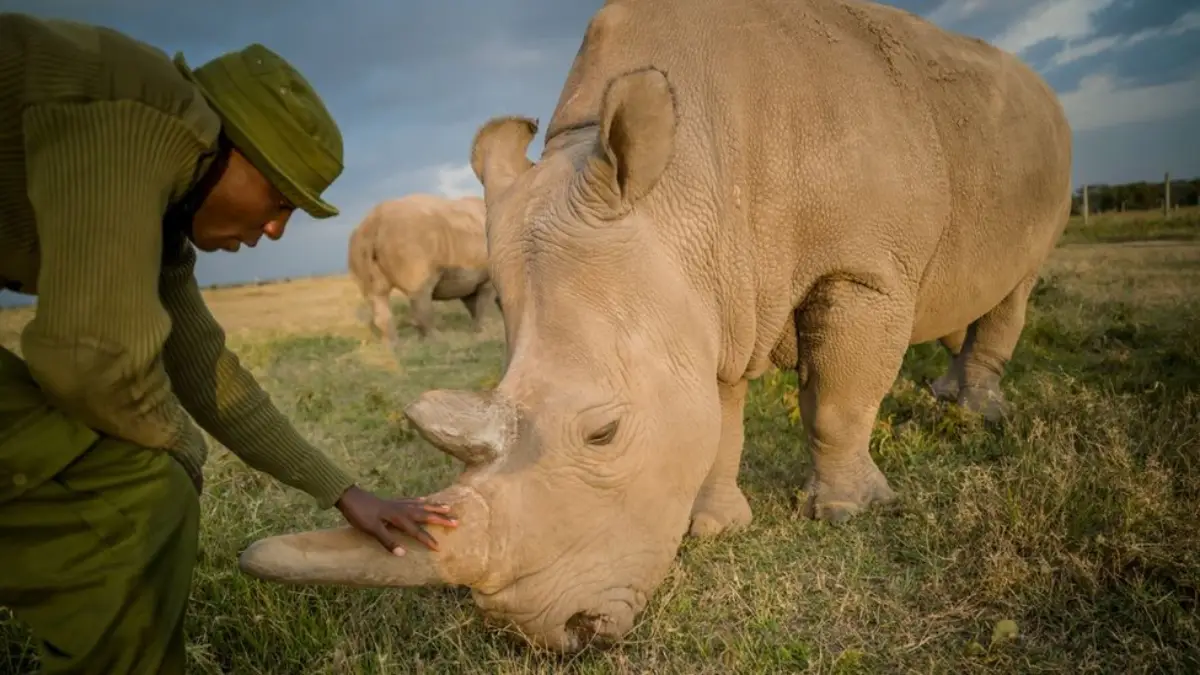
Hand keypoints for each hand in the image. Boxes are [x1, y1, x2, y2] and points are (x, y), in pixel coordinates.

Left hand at [335, 485, 458, 555]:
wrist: (349, 497)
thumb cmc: (360, 514)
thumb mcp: (372, 529)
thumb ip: (387, 541)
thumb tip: (402, 554)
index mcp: (398, 518)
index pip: (417, 531)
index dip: (428, 540)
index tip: (439, 548)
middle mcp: (401, 510)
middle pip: (425, 515)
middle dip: (441, 519)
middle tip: (456, 521)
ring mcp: (398, 504)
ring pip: (421, 506)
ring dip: (434, 507)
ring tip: (448, 507)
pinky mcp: (392, 501)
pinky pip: (411, 501)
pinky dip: (420, 501)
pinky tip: (424, 500)